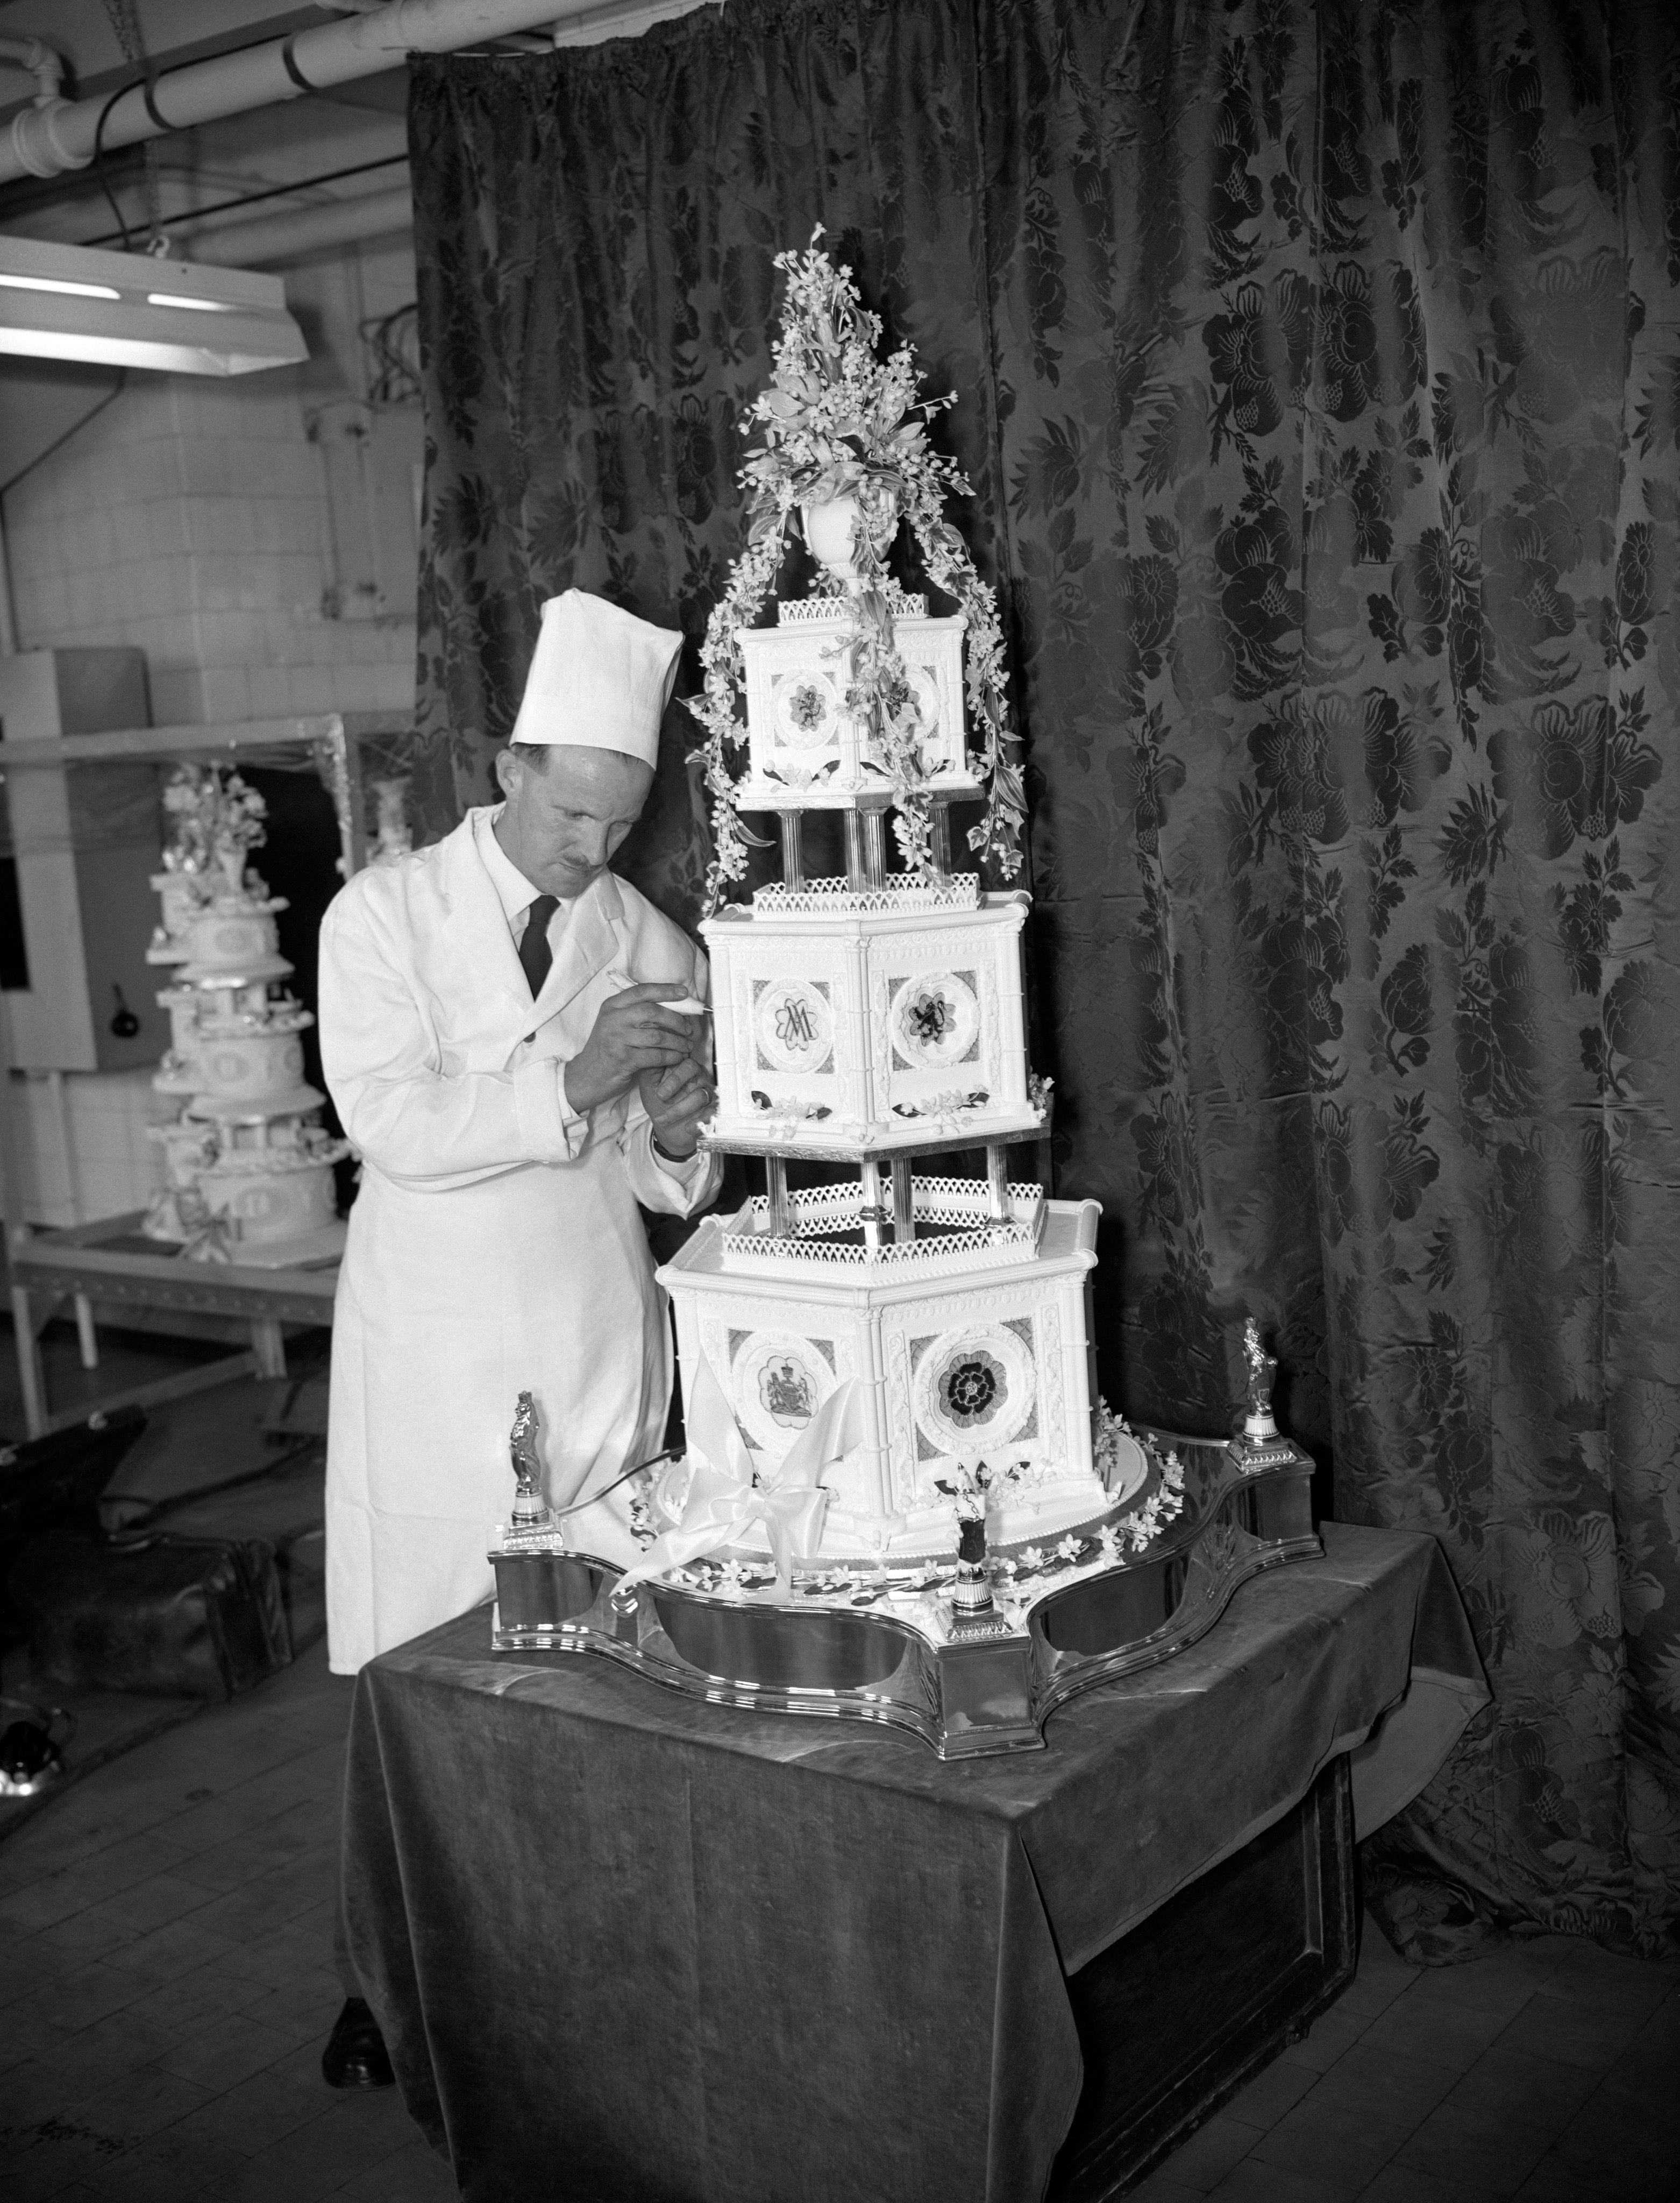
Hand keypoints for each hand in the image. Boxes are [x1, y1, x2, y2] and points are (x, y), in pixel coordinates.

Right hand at [563, 983, 700, 1114]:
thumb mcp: (615, 1024)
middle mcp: (613, 1019)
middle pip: (652, 1012)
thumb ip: (636, 1012)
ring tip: (687, 1046)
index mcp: (612, 1006)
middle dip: (676, 1020)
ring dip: (677, 1042)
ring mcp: (617, 1039)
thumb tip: (672, 1005)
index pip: (642, 991)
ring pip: (657, 1035)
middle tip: (688, 1029)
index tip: (684, 992)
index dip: (665, 990)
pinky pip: (656, 1056)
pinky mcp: (623, 1060)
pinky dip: (671, 1057)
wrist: (587, 1075)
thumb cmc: (608, 1048)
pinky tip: (678, 1058)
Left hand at [638, 1057, 714, 1161]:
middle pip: (693, 1069)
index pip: (682, 1058)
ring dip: (678, 1109)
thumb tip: (650, 1052)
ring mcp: (708, 1093)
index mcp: (684, 1067)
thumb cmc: (658, 1102)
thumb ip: (649, 1067)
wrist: (666, 1128)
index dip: (671, 1070)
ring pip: (700, 1095)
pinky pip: (711, 1114)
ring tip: (662, 1119)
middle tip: (660, 1096)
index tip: (658, 1086)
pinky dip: (699, 1123)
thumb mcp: (649, 1084)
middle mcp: (698, 1076)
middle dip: (675, 1082)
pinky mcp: (713, 1111)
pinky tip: (688, 1128)